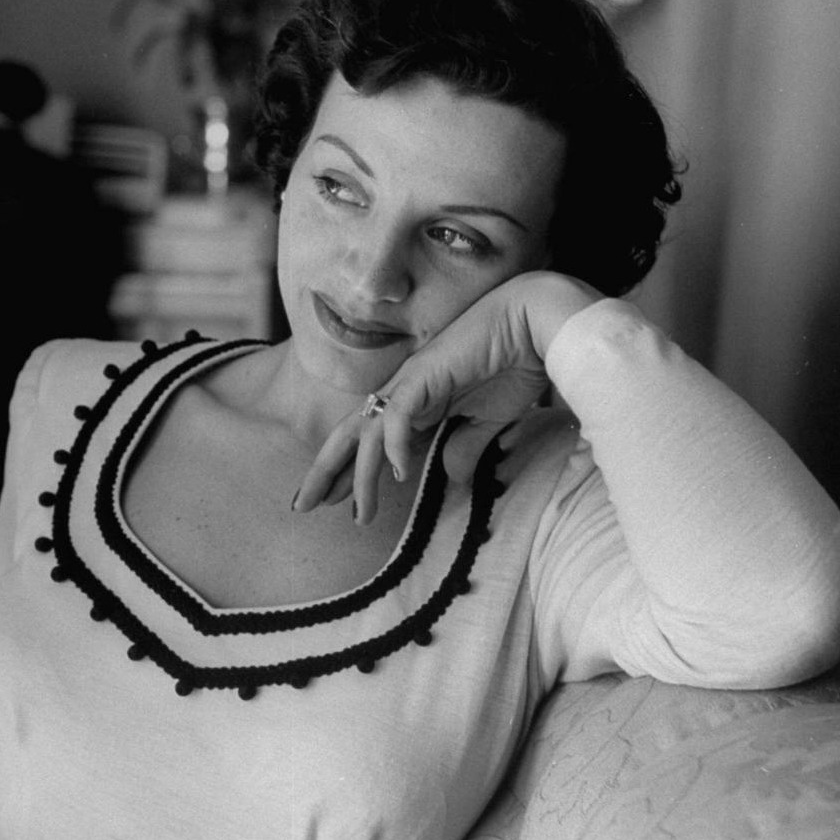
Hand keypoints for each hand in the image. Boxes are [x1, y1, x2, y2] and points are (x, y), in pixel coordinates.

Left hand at [293, 272, 602, 522]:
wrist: (537, 326)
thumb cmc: (516, 363)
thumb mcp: (487, 421)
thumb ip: (465, 447)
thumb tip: (451, 478)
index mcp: (416, 402)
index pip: (369, 442)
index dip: (349, 472)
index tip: (335, 504)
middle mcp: (404, 391)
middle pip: (349, 434)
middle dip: (324, 471)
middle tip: (302, 506)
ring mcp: (411, 382)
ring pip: (367, 433)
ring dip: (359, 475)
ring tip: (360, 514)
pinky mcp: (425, 374)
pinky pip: (398, 415)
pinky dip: (395, 446)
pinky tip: (400, 475)